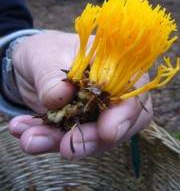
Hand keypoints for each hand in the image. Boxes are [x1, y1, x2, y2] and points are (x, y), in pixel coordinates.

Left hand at [8, 32, 152, 159]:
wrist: (30, 64)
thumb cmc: (45, 50)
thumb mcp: (43, 55)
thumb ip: (50, 74)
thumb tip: (59, 97)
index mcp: (114, 64)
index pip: (133, 89)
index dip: (126, 113)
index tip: (108, 132)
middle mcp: (113, 90)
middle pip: (122, 121)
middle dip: (96, 139)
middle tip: (68, 148)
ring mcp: (98, 110)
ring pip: (97, 137)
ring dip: (67, 145)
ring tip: (32, 140)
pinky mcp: (81, 125)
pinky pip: (72, 141)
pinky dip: (50, 143)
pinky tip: (28, 136)